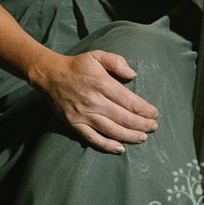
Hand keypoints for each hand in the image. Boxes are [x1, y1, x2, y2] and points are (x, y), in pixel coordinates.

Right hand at [34, 50, 159, 153]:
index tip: (154, 113)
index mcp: (101, 83)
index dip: (146, 110)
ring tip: (143, 137)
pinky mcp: (74, 123)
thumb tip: (133, 74)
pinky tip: (120, 148)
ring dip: (131, 136)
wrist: (49, 74)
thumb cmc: (76, 66)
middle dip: (143, 125)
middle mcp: (93, 100)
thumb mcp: (97, 56)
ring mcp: (83, 114)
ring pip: (112, 130)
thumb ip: (117, 62)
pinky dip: (107, 145)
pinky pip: (92, 138)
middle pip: (124, 118)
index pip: (130, 101)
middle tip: (153, 127)